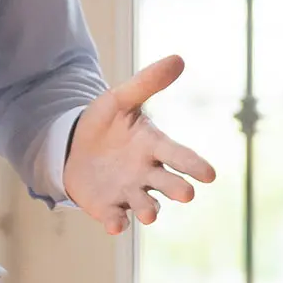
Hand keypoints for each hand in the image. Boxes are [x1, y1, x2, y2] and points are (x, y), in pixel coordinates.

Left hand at [62, 56, 218, 233]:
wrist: (72, 146)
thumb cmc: (105, 123)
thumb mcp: (120, 99)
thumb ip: (147, 82)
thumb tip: (179, 58)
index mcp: (154, 146)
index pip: (179, 155)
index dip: (194, 164)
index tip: (210, 175)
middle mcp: (147, 173)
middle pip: (167, 183)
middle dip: (176, 189)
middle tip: (187, 194)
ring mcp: (128, 192)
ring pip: (145, 204)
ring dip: (148, 209)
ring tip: (150, 213)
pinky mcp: (107, 207)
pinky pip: (115, 217)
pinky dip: (117, 223)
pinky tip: (116, 224)